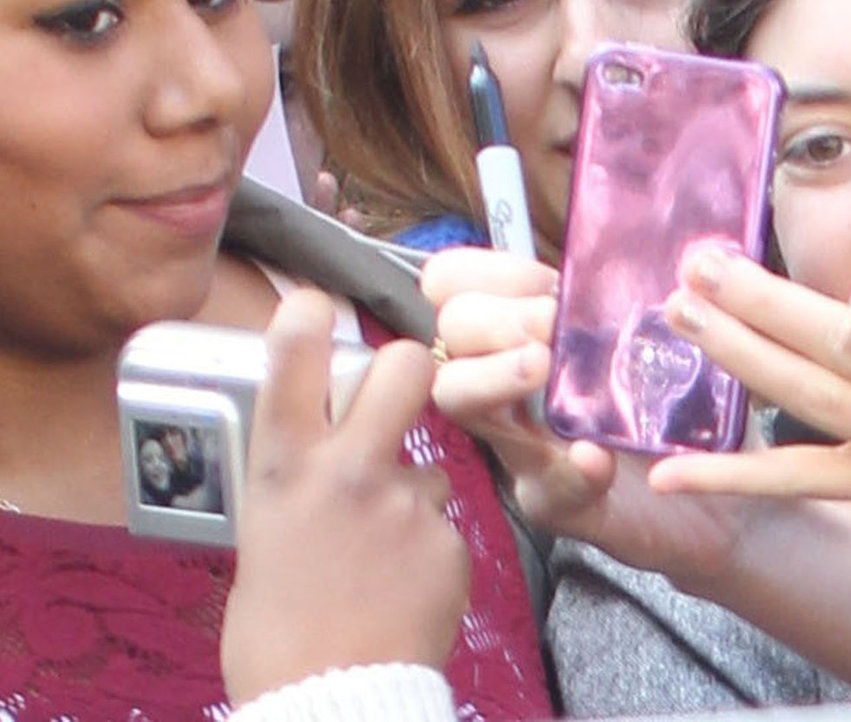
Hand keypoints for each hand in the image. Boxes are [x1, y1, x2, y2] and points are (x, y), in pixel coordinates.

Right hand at [222, 291, 468, 704]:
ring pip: (434, 464)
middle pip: (406, 365)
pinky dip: (429, 555)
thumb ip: (298, 491)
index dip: (307, 317)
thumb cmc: (275, 636)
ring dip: (417, 496)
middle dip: (415, 365)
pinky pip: (444, 530)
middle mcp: (348, 472)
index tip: (315, 305)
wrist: (327, 707)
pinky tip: (405, 592)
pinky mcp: (451, 542)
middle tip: (408, 391)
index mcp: (285, 472)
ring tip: (384, 558)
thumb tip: (316, 464)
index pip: (294, 358)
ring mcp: (406, 504)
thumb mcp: (263, 544)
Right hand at [422, 248, 760, 583]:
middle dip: (494, 319)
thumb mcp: (660, 334)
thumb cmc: (684, 403)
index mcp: (528, 332)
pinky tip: (597, 457)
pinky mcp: (558, 504)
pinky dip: (568, 467)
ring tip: (542, 366)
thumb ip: (636, 295)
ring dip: (496, 375)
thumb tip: (636, 256)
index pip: (454, 284)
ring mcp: (525, 448)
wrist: (724, 495)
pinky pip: (543, 486)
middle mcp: (510, 388)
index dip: (486, 272)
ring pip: (459, 399)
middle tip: (550, 325)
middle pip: (449, 334)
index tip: (547, 281)